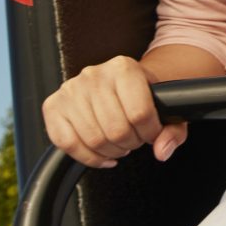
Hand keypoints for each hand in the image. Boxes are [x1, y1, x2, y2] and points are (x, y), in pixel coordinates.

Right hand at [43, 56, 188, 168]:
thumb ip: (172, 131)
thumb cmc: (141, 96)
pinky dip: (87, 157)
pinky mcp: (53, 106)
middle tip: (133, 139)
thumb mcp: (166, 110)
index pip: (140, 113)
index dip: (149, 133)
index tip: (151, 134)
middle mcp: (94, 75)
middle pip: (116, 130)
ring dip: (110, 151)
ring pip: (93, 139)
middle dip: (130, 143)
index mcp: (123, 68)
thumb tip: (162, 150)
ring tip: (118, 143)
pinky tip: (101, 154)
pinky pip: (67, 143)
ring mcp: (71, 89)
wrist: (119, 84)